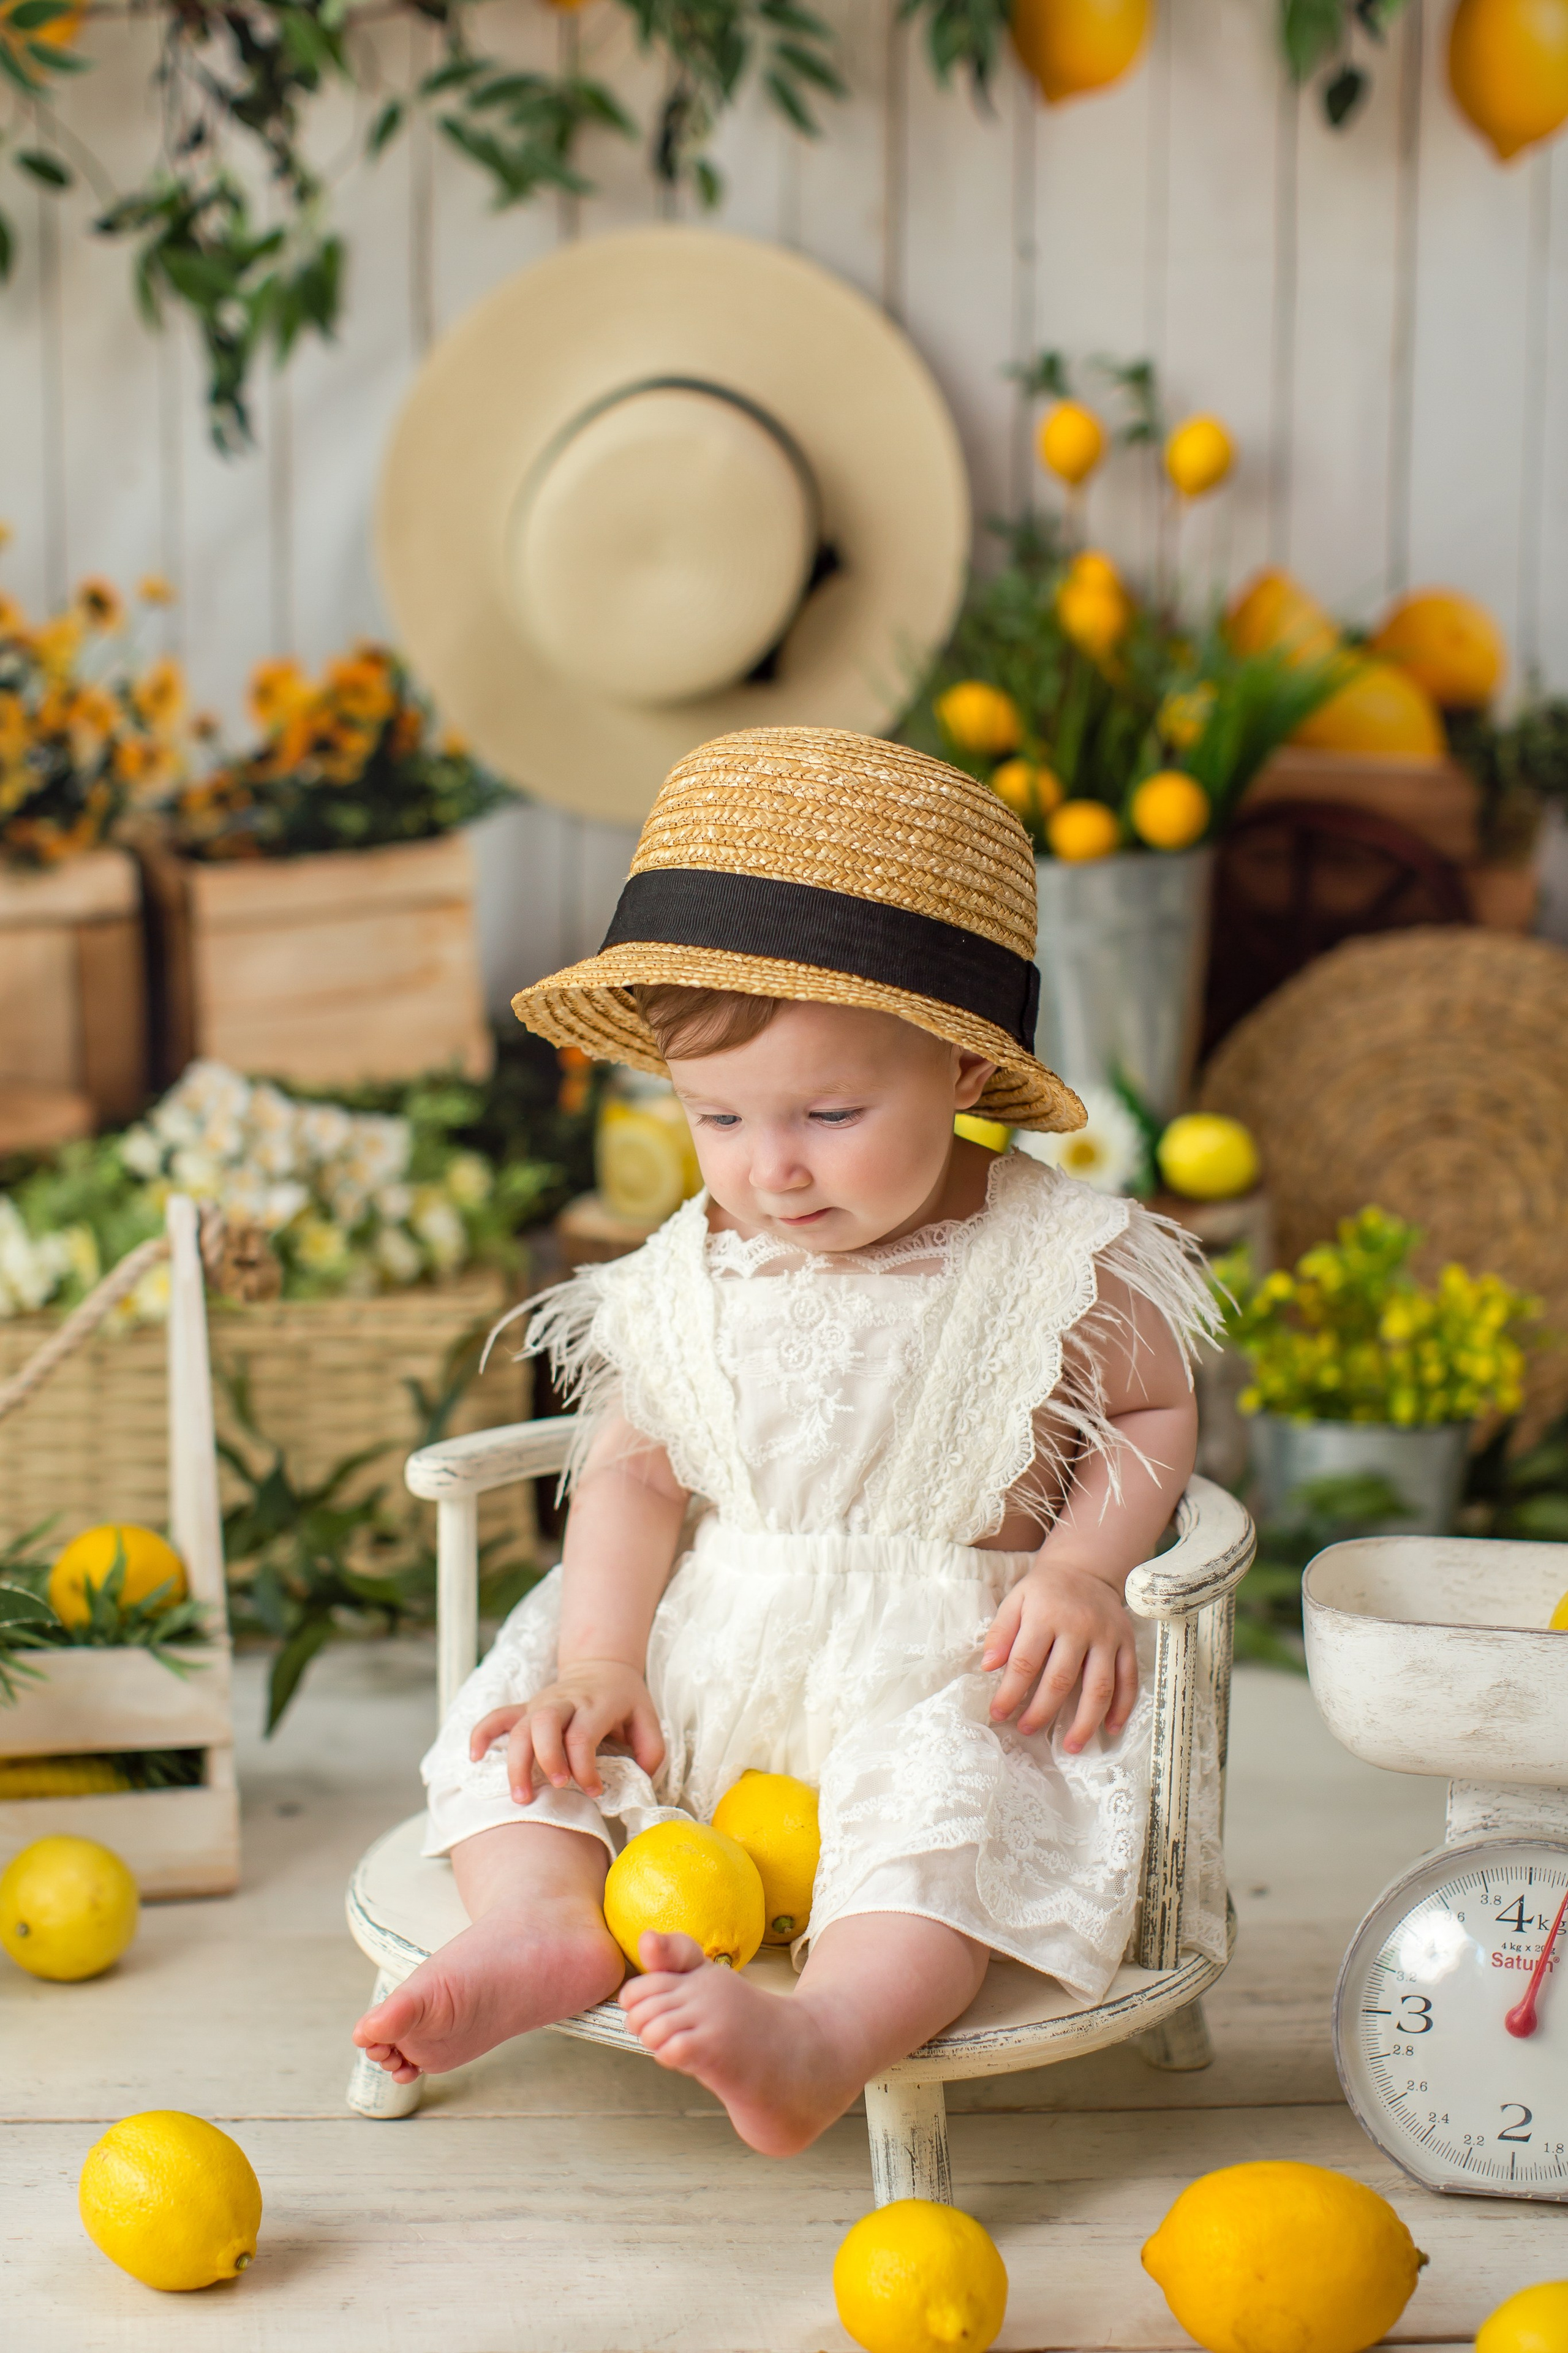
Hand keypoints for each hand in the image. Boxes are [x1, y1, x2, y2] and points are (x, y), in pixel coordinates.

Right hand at [471, 1660, 664, 1803]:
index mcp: (596, 1703)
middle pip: (545, 1724)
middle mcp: (565, 1701)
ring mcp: (541, 1703)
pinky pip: (498, 1717)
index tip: (595, 1792)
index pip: (582, 1735)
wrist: (603, 1667)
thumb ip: (651, 1751)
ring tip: (521, 1797)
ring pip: (521, 1728)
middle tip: (556, 1787)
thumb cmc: (626, 1701)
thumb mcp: (649, 1719)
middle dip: (547, 1758)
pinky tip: (474, 1757)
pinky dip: (482, 1734)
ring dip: (517, 1762)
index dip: (585, 1768)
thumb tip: (640, 1780)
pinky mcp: (526, 1709)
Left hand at [982, 1561, 1138, 1751]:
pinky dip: (1122, 1707)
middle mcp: (1079, 1627)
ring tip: (1072, 1746)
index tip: (998, 1714)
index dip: (1010, 1693)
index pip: (1024, 1662)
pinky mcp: (1127, 1643)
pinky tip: (1110, 1729)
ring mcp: (1107, 1636)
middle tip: (1027, 1730)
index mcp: (1046, 1616)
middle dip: (1042, 1711)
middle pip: (1061, 1679)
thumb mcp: (1016, 1600)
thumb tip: (987, 1666)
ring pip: (1099, 1686)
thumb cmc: (1045, 1591)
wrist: (1086, 1568)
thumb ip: (1001, 1632)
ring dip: (1085, 1721)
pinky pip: (1128, 1680)